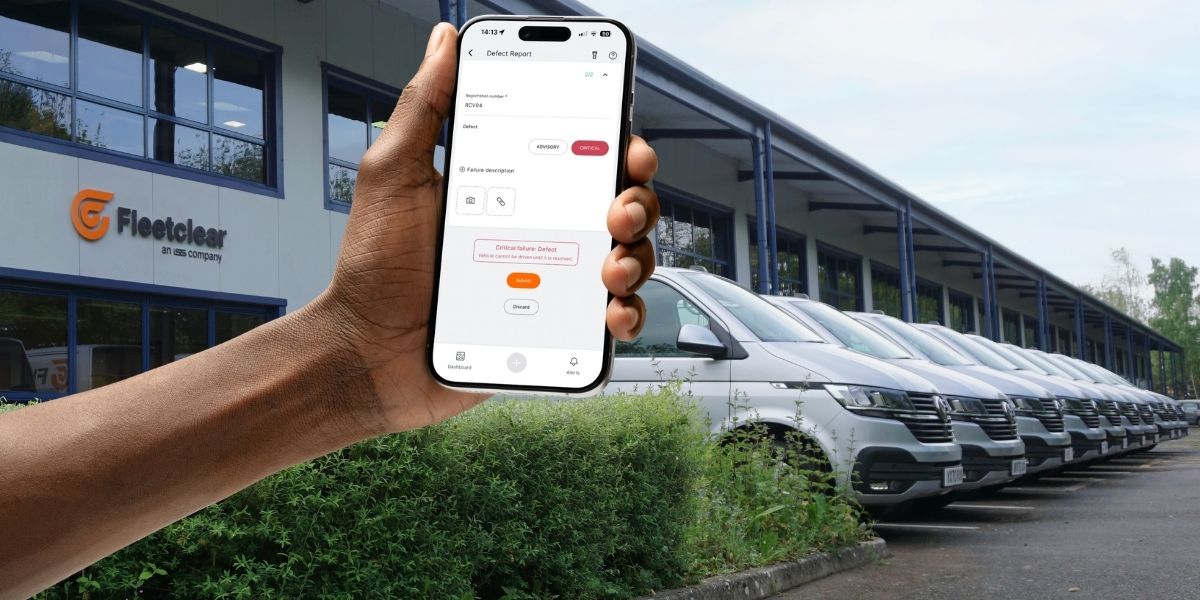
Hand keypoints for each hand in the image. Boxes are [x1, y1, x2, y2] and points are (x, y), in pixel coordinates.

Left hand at [313, 23, 658, 435]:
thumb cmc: (375, 269)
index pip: (579, 154)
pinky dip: (627, 314)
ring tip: (610, 265)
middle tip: (618, 209)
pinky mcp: (555, 331)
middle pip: (618, 203)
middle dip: (637, 199)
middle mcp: (538, 231)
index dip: (615, 143)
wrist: (367, 354)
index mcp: (510, 190)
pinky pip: (612, 319)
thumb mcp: (394, 175)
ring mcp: (550, 281)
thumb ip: (423, 107)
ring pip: (628, 258)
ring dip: (638, 255)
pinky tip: (611, 312)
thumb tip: (443, 42)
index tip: (625, 143)